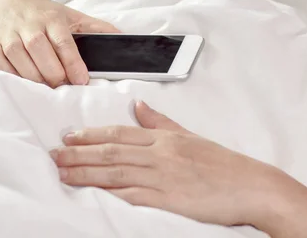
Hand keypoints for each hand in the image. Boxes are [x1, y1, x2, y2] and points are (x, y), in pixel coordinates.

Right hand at [0, 0, 119, 86]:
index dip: (73, 64)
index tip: (82, 80)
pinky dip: (14, 77)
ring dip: (36, 79)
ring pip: (22, 62)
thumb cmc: (38, 10)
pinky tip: (25, 83)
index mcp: (50, 17)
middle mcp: (28, 25)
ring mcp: (7, 35)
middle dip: (56, 75)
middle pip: (43, 54)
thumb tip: (123, 38)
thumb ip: (95, 28)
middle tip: (65, 88)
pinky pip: (1, 65)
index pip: (64, 42)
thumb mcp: (67, 13)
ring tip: (48, 89)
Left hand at [50, 101, 281, 226]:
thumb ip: (160, 121)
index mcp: (164, 138)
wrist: (251, 186)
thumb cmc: (221, 164)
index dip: (91, 134)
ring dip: (86, 172)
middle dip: (79, 153)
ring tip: (63, 172)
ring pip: (116, 172)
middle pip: (111, 151)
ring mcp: (164, 177)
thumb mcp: (189, 136)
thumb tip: (138, 105)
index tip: (69, 136)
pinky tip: (93, 194)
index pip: (120, 132)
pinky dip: (111, 194)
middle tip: (55, 155)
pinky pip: (134, 196)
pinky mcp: (169, 199)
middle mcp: (160, 154)